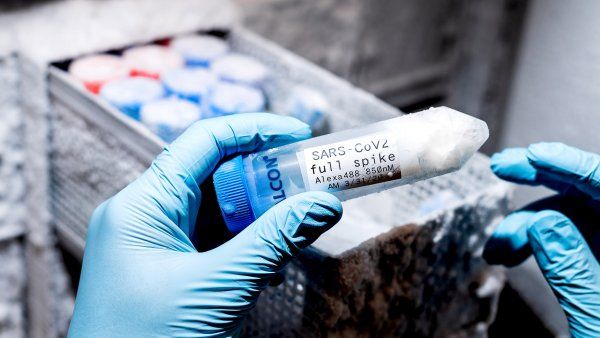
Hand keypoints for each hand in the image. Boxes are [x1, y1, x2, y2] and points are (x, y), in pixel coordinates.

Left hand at [68, 114, 342, 336]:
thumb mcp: (220, 286)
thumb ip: (274, 241)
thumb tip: (324, 204)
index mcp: (142, 205)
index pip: (203, 143)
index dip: (254, 130)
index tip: (299, 134)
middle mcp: (146, 217)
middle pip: (213, 175)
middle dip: (264, 178)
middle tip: (309, 181)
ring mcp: (157, 246)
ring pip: (217, 211)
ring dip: (259, 216)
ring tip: (298, 222)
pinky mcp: (171, 271)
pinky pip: (214, 243)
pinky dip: (247, 246)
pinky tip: (272, 263)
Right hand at [484, 142, 599, 336]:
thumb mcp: (596, 321)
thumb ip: (574, 270)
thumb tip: (544, 222)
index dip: (572, 164)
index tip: (530, 156)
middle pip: (593, 196)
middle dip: (542, 186)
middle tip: (503, 172)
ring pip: (577, 219)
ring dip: (530, 224)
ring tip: (498, 246)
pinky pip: (570, 242)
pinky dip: (537, 243)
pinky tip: (512, 252)